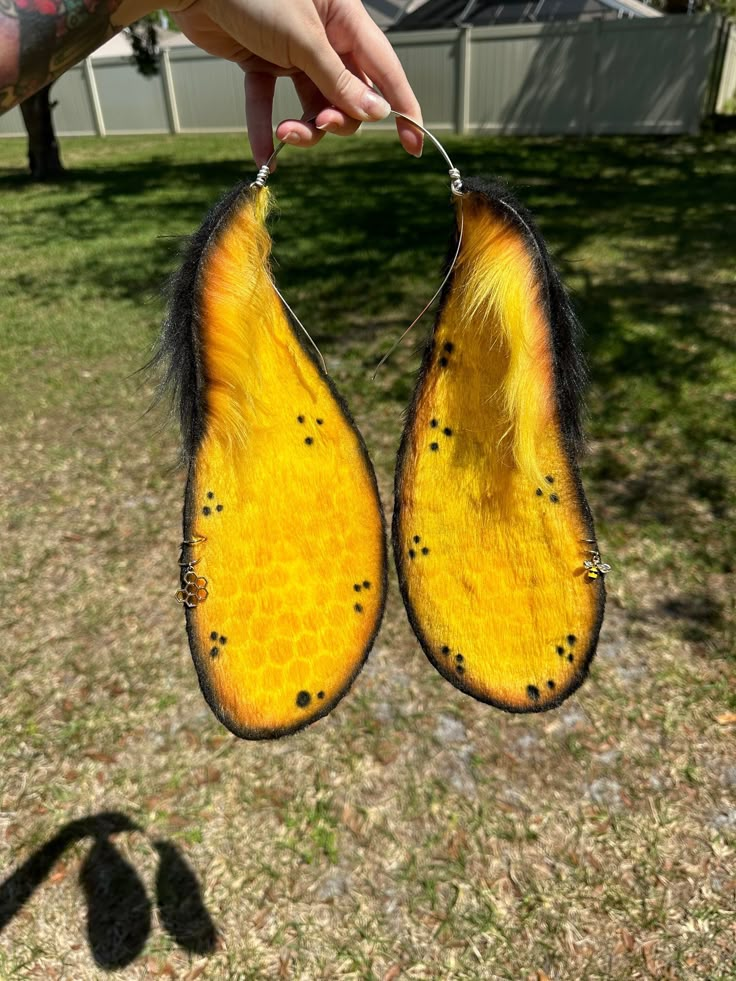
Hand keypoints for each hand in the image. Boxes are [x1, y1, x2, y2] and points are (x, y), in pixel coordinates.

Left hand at [167, 0, 422, 164]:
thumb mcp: (302, 39)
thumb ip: (336, 80)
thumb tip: (375, 114)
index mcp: (346, 21)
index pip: (385, 71)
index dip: (403, 108)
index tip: (414, 144)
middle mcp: (325, 39)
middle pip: (348, 98)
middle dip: (337, 120)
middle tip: (320, 126)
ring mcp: (294, 53)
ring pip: (312, 107)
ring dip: (303, 129)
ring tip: (285, 134)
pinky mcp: (262, 62)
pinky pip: (271, 103)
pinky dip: (265, 128)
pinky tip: (263, 156)